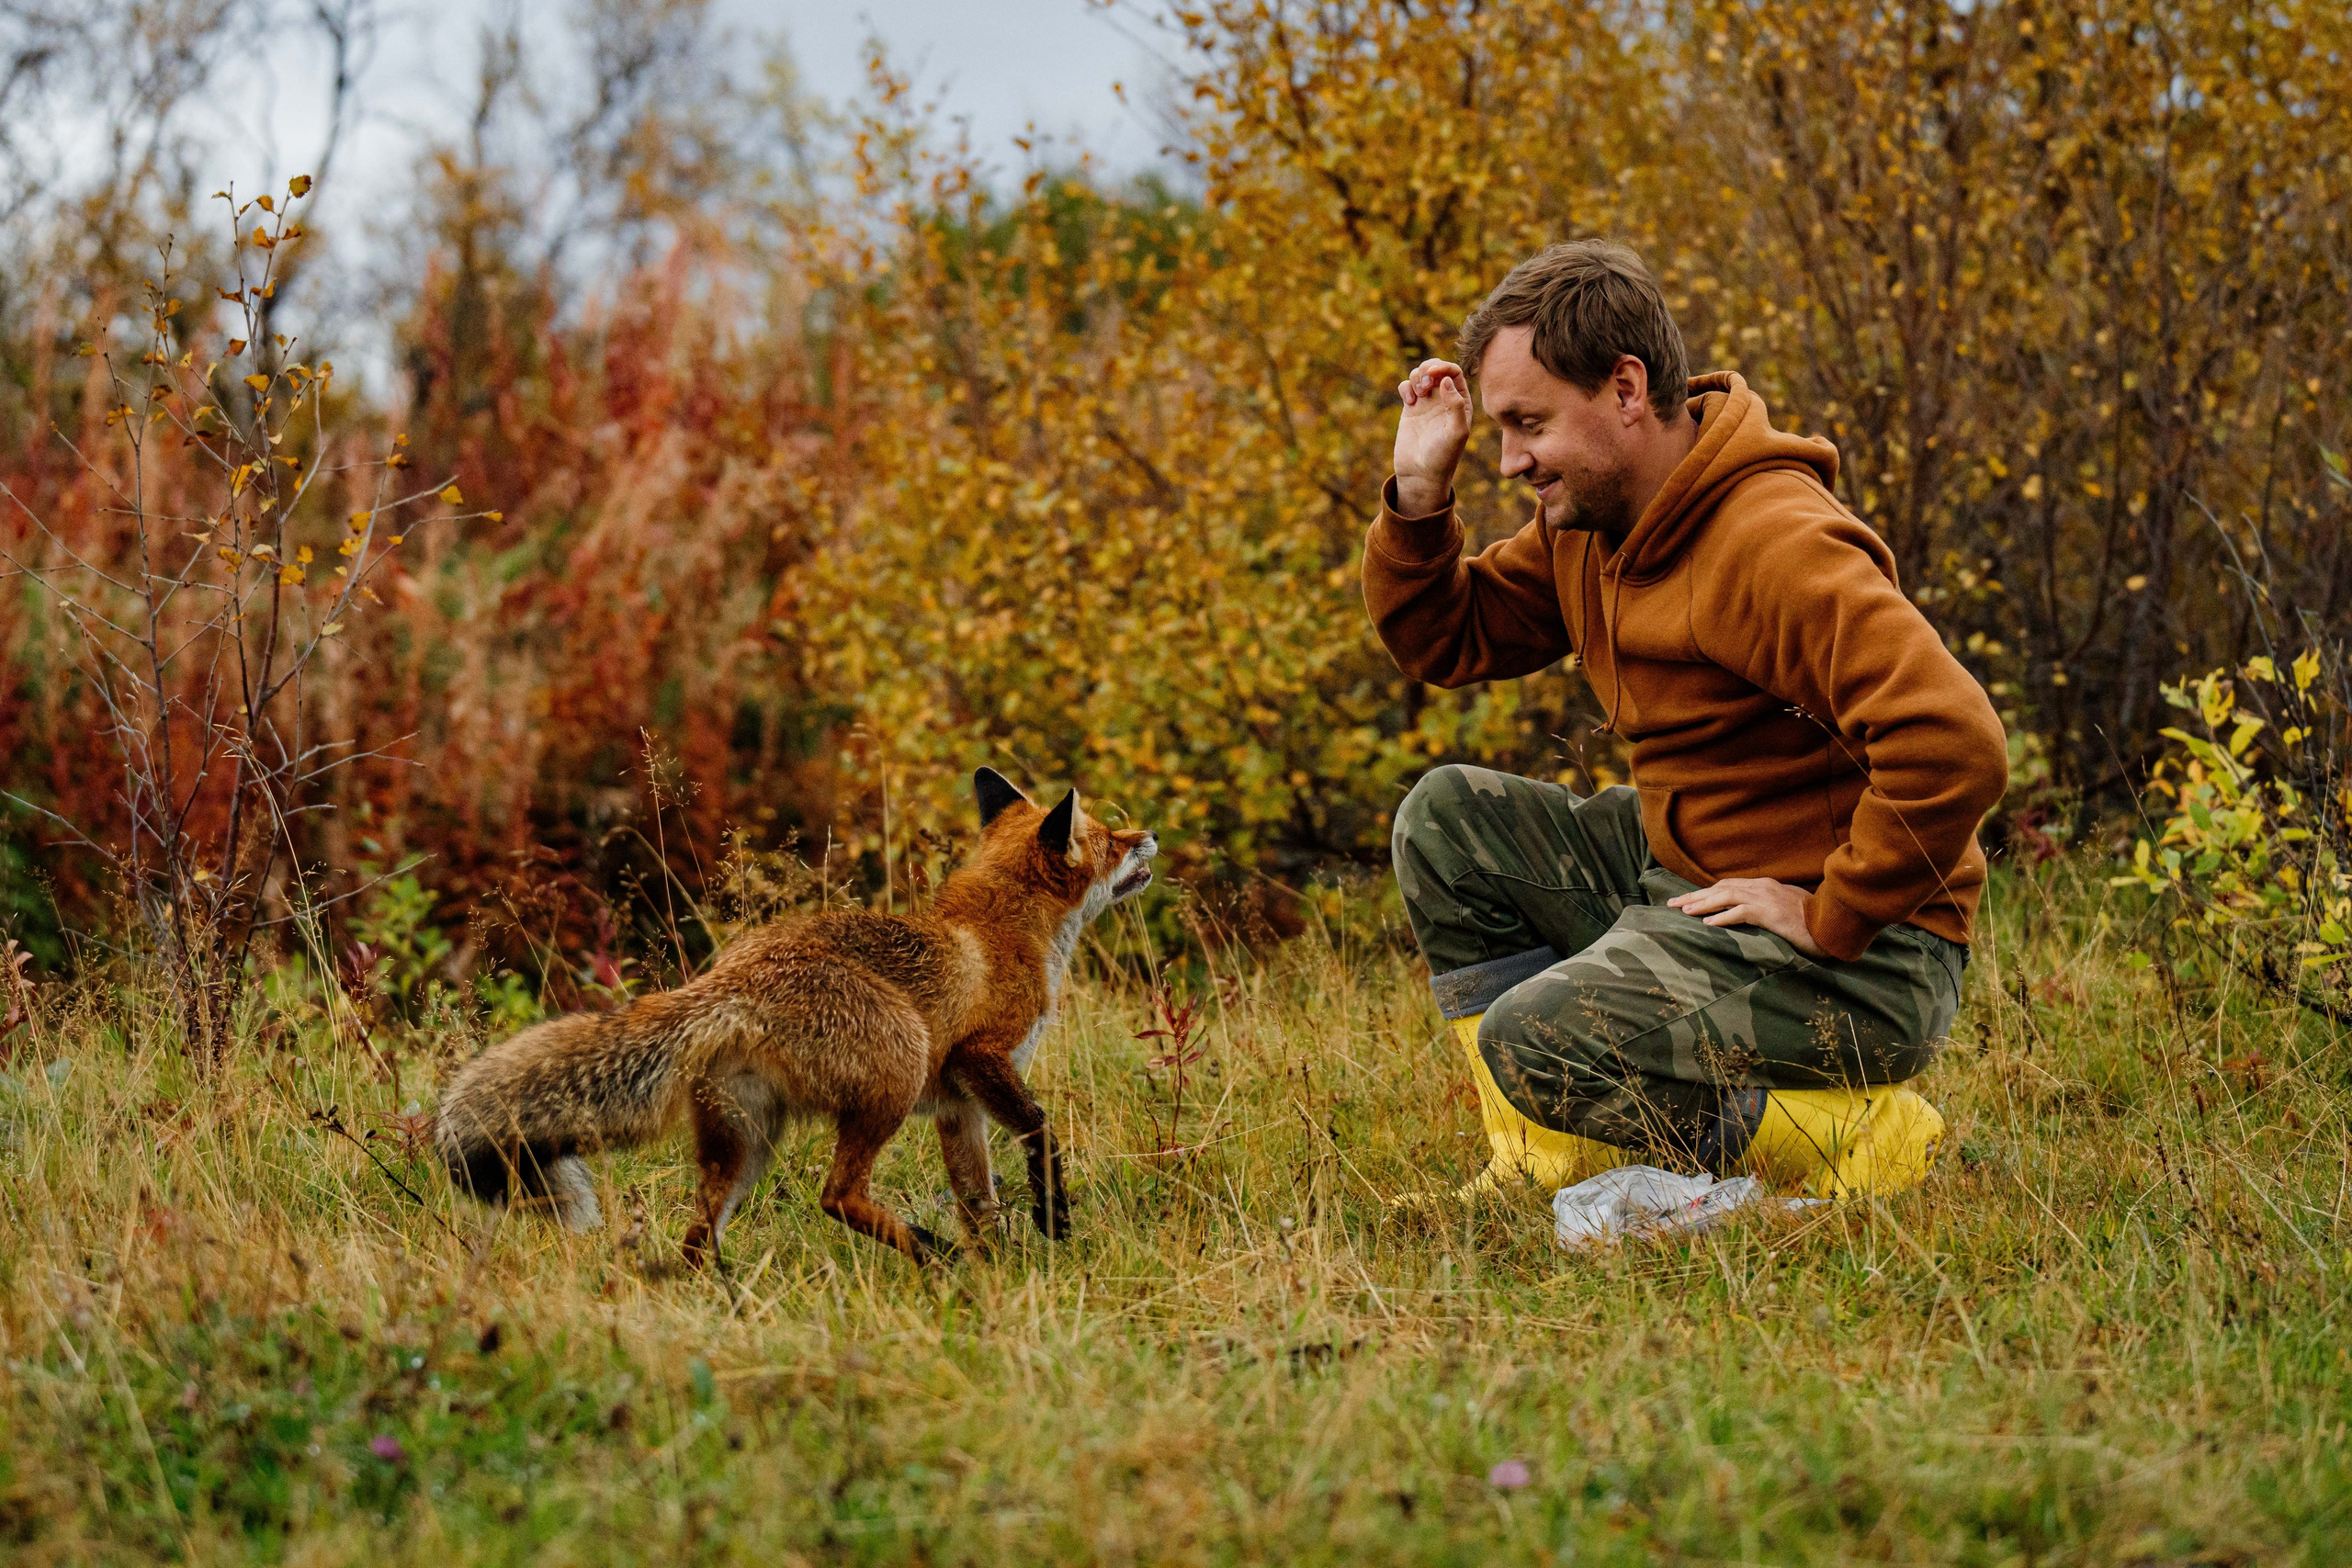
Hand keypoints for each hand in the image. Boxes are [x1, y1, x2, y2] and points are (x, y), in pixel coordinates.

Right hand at [1393, 358, 1471, 516]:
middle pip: (1437, 369)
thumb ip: (1456, 405)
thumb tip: (1446, 380)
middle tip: (1425, 383)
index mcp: (1461, 402)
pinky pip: (1407, 386)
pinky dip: (1406, 387)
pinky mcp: (1410, 409)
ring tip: (1418, 394)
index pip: (1455, 373)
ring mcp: (1427, 403)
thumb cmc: (1443, 456)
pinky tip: (1409, 402)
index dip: (1444, 367)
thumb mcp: (1457, 432)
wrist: (1421, 474)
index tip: (1434, 373)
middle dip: (1429, 369)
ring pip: (1421, 375)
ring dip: (1417, 376)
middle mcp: (1445, 400)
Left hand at [1667, 878, 1825, 958]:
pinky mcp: (1771, 913)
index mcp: (1764, 886)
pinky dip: (1723, 917)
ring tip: (1683, 911)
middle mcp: (1762, 887)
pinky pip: (1741, 913)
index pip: (1727, 886)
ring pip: (1726, 897)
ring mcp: (1767, 898)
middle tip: (1671, 903)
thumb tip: (1748, 914)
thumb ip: (1766, 908)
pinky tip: (1709, 924)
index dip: (1704, 892)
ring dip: (1702, 904)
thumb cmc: (1811, 921)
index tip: (1685, 900)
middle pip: (1720, 888)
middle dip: (1694, 896)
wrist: (1833, 924)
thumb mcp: (1785, 909)